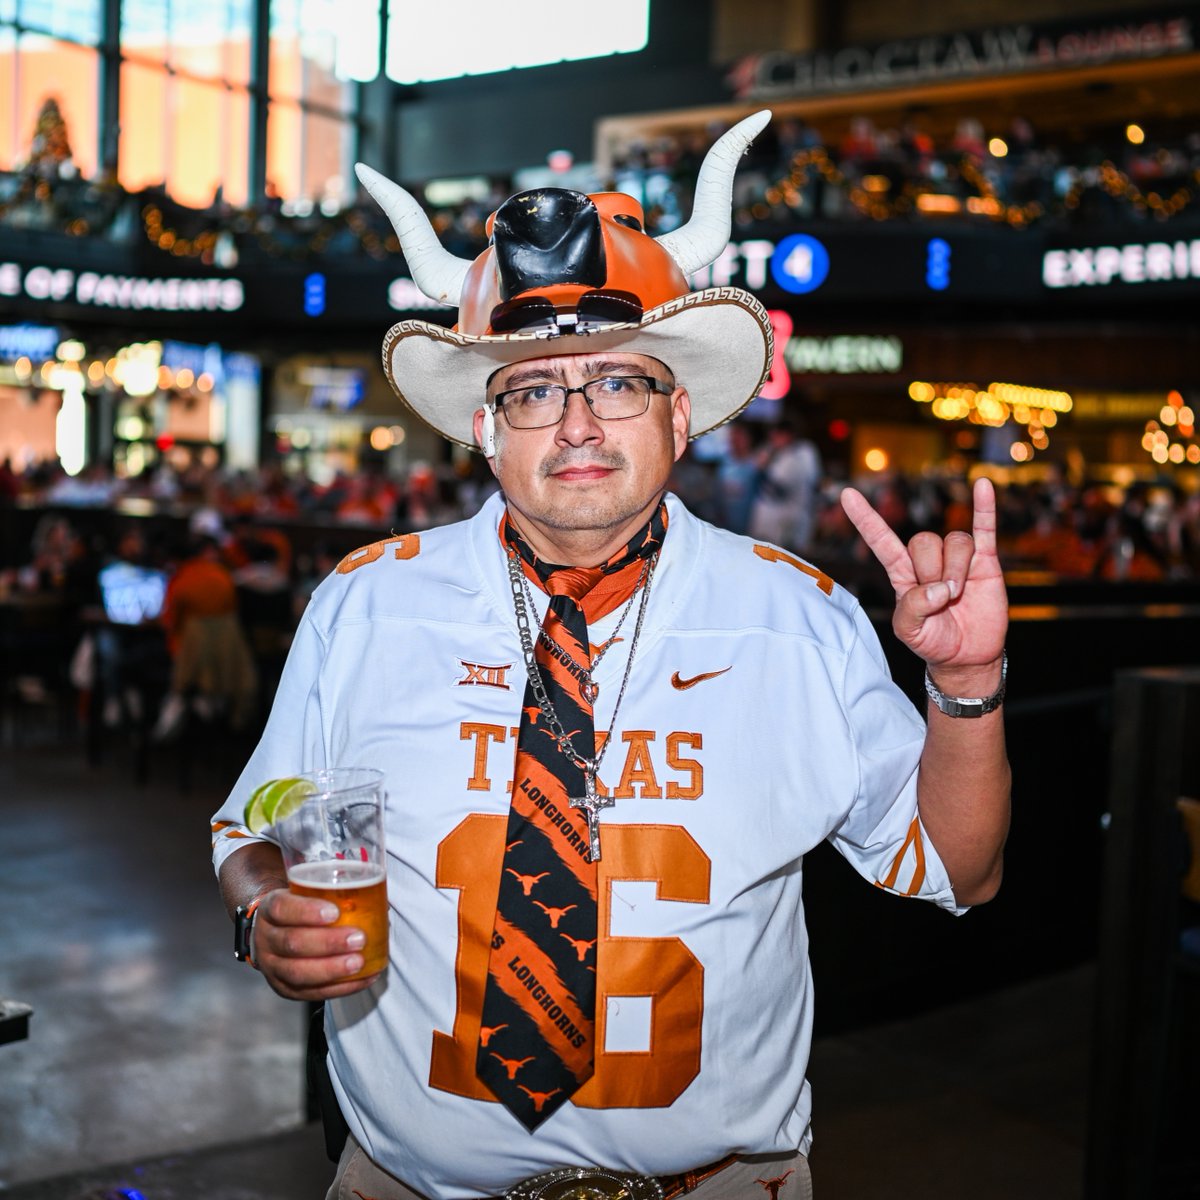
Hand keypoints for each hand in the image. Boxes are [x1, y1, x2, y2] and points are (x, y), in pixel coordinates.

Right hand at [252, 888, 381, 1000]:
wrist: (274, 930)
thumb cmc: (300, 908)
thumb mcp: (304, 893)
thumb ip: (330, 894)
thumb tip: (380, 901)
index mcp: (270, 909)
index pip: (282, 909)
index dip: (308, 912)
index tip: (336, 912)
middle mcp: (266, 939)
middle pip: (292, 943)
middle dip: (328, 943)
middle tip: (358, 938)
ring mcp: (272, 967)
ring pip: (298, 972)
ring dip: (332, 969)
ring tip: (359, 962)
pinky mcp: (283, 989)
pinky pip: (310, 993)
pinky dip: (339, 988)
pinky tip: (363, 979)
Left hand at [840, 477, 1007, 689]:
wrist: (966, 654)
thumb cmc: (932, 640)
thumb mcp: (909, 631)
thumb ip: (913, 608)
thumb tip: (939, 587)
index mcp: (902, 574)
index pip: (881, 541)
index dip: (866, 519)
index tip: (847, 494)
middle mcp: (927, 560)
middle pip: (923, 541)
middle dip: (932, 571)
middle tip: (941, 599)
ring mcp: (956, 558)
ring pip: (954, 541)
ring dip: (956, 568)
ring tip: (958, 594)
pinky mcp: (984, 561)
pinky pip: (984, 528)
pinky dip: (984, 507)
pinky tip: (983, 486)